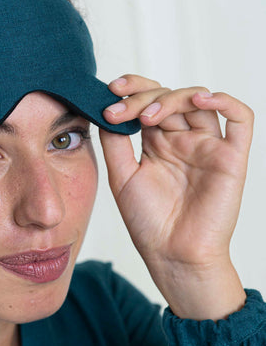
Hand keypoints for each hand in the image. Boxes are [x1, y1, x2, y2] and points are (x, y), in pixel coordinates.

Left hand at [99, 75, 253, 317]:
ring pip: (198, 100)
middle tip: (120, 109)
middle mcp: (184, 139)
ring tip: (147, 117)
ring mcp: (208, 146)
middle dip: (143, 96)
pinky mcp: (231, 158)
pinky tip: (201, 100)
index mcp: (159, 142)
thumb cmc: (148, 222)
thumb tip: (104, 106)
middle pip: (170, 97)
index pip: (149, 101)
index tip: (110, 91)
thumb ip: (115, 141)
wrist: (171, 256)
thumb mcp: (122, 176)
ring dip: (171, 98)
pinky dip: (225, 101)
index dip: (132, 89)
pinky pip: (241, 119)